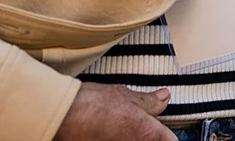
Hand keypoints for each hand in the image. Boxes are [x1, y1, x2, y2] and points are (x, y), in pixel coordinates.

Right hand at [54, 82, 177, 139]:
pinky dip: (118, 139)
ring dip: (131, 137)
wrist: (64, 118)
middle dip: (151, 136)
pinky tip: (111, 133)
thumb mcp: (128, 97)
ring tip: (122, 128)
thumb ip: (150, 102)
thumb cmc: (95, 105)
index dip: (169, 138)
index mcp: (147, 133)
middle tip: (134, 126)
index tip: (166, 133)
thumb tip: (165, 98)